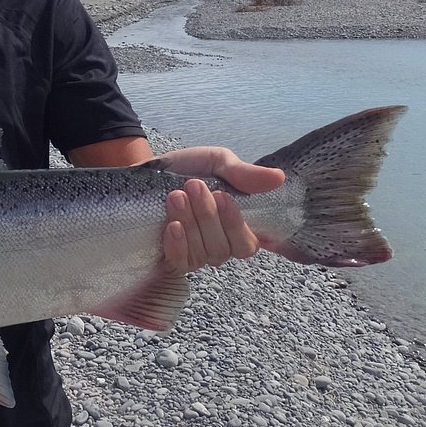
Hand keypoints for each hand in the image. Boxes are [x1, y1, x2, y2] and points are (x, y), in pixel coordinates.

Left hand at [152, 147, 284, 271]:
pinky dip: (178, 245)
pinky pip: (181, 263)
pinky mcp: (172, 258)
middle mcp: (220, 246)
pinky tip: (172, 226)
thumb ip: (244, 174)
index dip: (239, 226)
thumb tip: (279, 178)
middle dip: (208, 215)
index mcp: (236, 226)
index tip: (224, 197)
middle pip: (225, 248)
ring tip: (176, 195)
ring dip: (191, 223)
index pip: (249, 244)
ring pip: (203, 253)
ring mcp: (196, 255)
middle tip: (194, 185)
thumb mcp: (217, 162)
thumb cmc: (187, 169)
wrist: (146, 172)